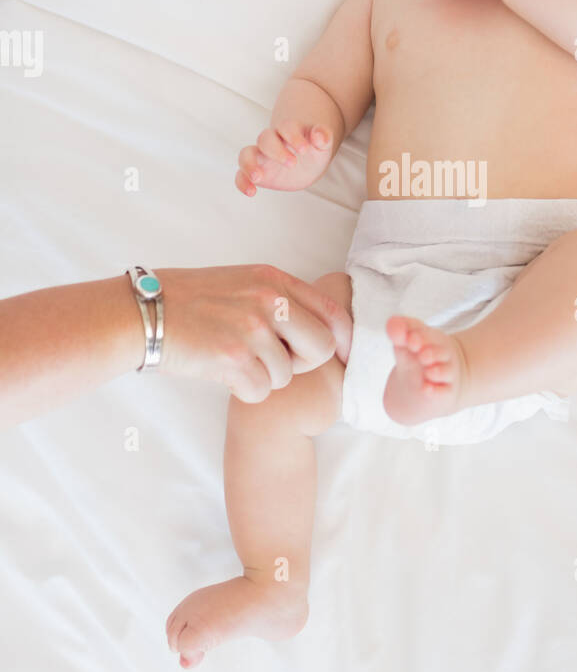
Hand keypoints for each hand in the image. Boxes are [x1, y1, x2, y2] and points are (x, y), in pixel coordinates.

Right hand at [155, 264, 351, 403]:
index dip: (341, 342)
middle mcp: (268, 300)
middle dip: (303, 364)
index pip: (333, 313)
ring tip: (234, 361)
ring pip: (286, 375)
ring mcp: (251, 328)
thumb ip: (280, 300)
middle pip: (322, 349)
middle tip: (273, 362)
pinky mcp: (232, 358)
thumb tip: (326, 332)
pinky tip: (223, 374)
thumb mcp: (241, 283)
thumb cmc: (189, 302)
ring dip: (264, 377)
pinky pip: (260, 392)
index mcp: (273, 279)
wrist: (141, 314)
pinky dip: (244, 391)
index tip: (335, 358)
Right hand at [236, 121, 332, 195]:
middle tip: (292, 164)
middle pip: (265, 139)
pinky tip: (251, 192)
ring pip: (246, 154)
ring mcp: (261, 157)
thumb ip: (323, 137)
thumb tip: (319, 135)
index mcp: (288, 131)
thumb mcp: (322, 145)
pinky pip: (241, 175)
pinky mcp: (255, 172)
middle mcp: (271, 141)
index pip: (286, 127)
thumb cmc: (313, 150)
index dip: (294, 136)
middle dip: (276, 151)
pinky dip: (242, 182)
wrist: (306, 163)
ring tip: (258, 178)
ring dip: (249, 164)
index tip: (305, 149)